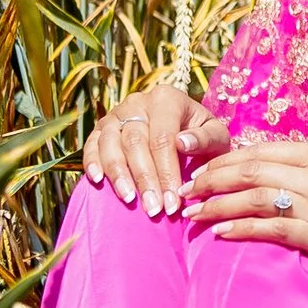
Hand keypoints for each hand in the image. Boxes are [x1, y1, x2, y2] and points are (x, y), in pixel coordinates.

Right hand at [82, 84, 229, 214]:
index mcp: (167, 99)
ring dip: (118, 174)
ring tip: (129, 200)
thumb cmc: (202, 136)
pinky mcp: (101, 128)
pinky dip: (92, 162)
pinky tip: (98, 181)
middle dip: (145, 179)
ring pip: (110, 143)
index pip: (163, 138)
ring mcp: (116, 114)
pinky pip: (91, 144)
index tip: (172, 203)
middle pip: (135, 143)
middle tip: (154, 209)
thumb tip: (183, 143)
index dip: (167, 172)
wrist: (184, 128)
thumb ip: (205, 138)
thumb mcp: (215, 135)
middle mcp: (138, 102)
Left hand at [179, 139, 307, 293]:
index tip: (197, 170)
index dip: (223, 160)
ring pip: (255, 197)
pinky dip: (241, 229)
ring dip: (218, 205)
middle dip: (211, 179)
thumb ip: (305, 170)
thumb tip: (259, 170)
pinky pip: (271, 228)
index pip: (260, 150)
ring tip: (193, 213)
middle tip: (184, 190)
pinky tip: (220, 233)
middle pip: (252, 169)